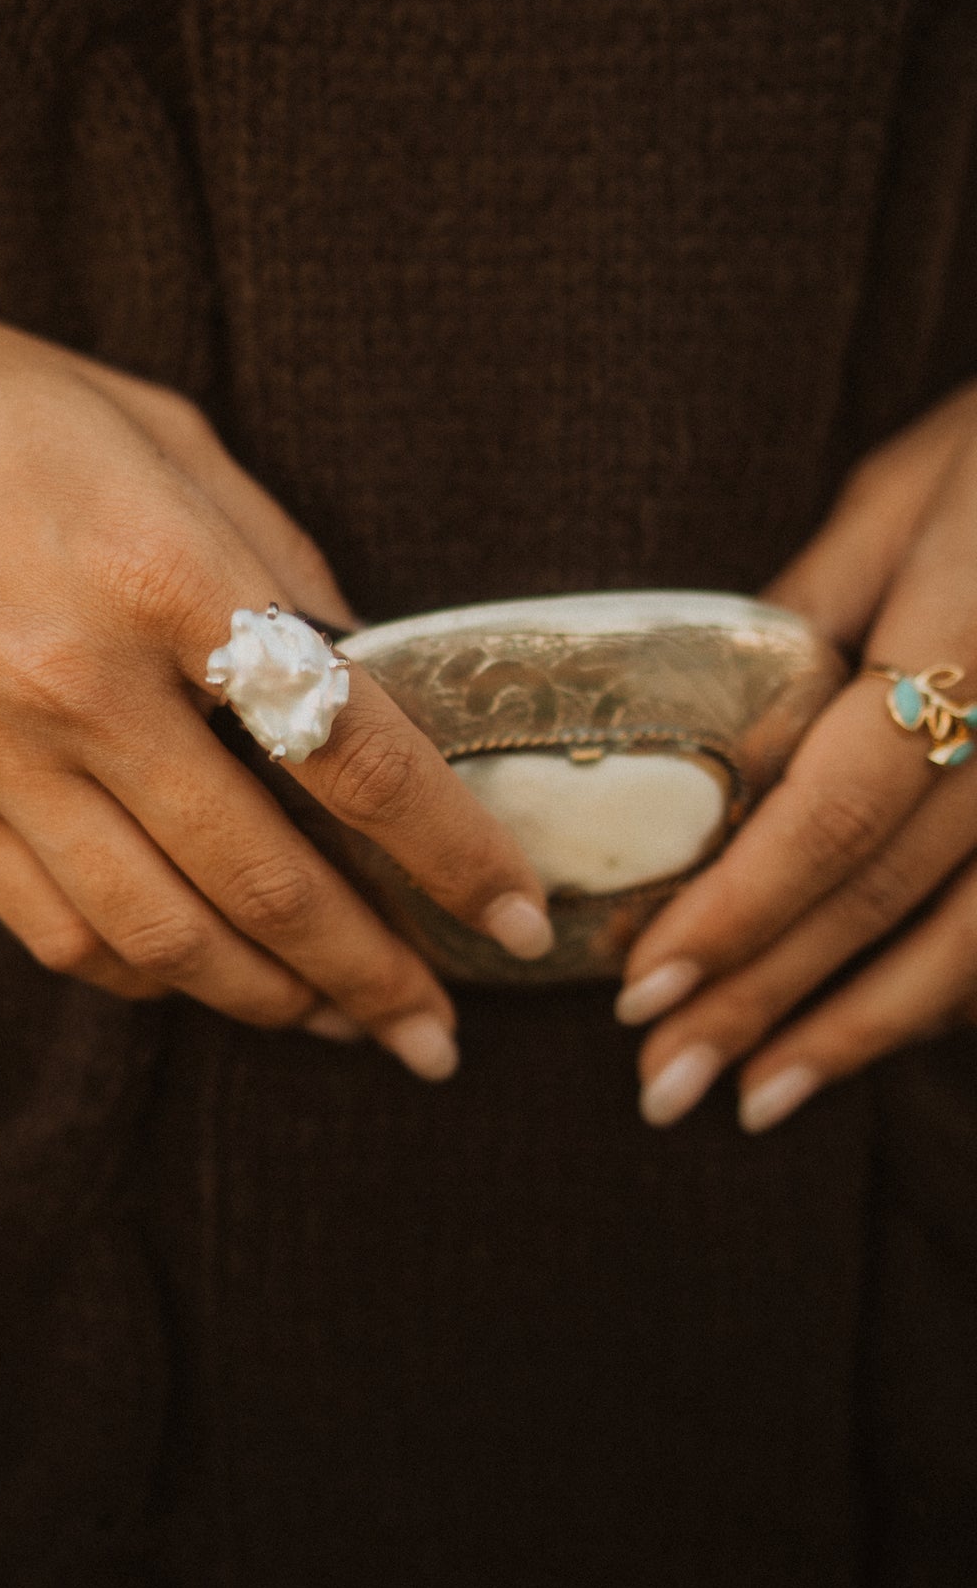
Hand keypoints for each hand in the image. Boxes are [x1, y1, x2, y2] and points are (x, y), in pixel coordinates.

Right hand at [0, 282, 553, 1075]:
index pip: (347, 745)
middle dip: (376, 975)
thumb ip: (270, 550)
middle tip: (446, 1034)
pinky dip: (147, 975)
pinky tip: (204, 981)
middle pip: (262, 880)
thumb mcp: (154, 424)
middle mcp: (83, 686)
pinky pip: (55, 928)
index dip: (449, 848)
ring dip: (270, 1002)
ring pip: (160, 937)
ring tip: (345, 1024)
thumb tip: (363, 664)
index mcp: (163, 570)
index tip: (519, 911)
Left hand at [615, 381, 976, 1130]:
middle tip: (662, 1081)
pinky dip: (942, 995)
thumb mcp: (909, 491)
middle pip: (885, 894)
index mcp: (967, 638)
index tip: (643, 978)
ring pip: (970, 942)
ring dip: (853, 1032)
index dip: (741, 906)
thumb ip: (816, 604)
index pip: (838, 806)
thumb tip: (716, 718)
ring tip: (754, 1097)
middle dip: (765, 998)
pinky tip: (863, 1038)